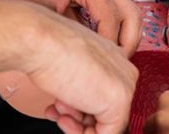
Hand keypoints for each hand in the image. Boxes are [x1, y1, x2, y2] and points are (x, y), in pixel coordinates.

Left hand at [3, 0, 140, 54]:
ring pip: (132, 13)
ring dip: (127, 36)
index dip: (109, 45)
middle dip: (128, 43)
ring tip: (113, 58)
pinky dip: (120, 29)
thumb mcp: (44, 11)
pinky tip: (106, 45)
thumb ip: (68, 31)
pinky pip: (122, 12)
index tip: (102, 64)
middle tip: (116, 64)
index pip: (111, 19)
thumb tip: (84, 55)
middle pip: (132, 15)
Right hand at [16, 3, 138, 133]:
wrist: (43, 43)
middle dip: (79, 118)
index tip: (64, 108)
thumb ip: (85, 86)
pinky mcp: (118, 102)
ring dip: (76, 125)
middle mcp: (126, 72)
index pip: (105, 98)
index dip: (81, 109)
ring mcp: (125, 87)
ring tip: (58, 111)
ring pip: (107, 125)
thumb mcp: (74, 68)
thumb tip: (82, 108)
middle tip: (60, 112)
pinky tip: (61, 117)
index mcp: (117, 61)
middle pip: (106, 112)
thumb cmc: (51, 49)